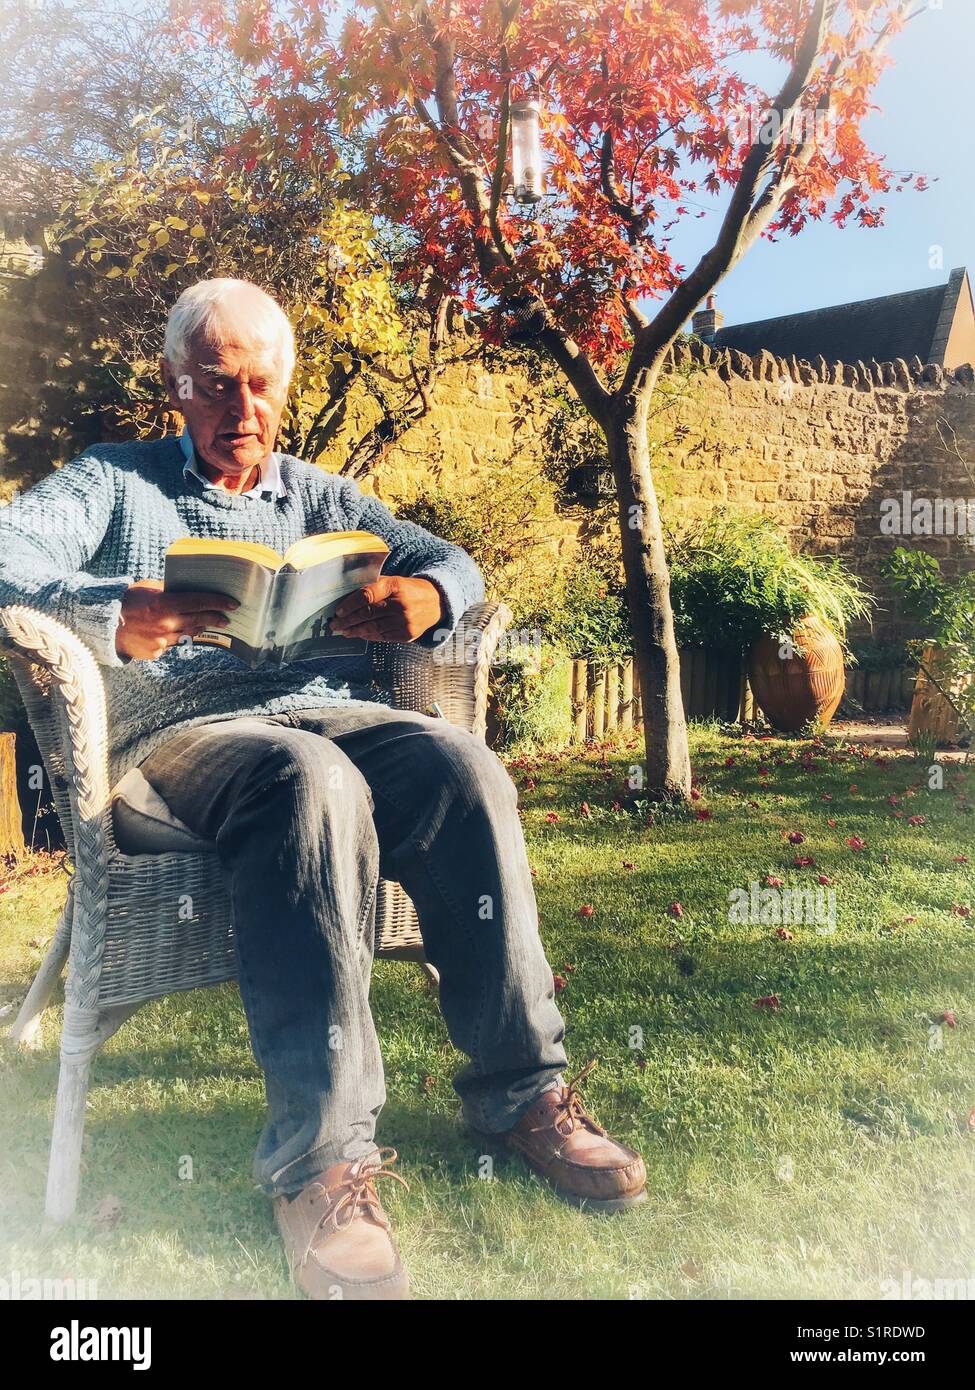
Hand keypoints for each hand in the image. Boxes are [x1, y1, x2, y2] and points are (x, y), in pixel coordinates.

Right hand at [116, 579, 238, 660]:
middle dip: (215, 618)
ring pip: (188, 634)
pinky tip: (172, 632)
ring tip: (203, 622)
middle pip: (199, 620)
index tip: (232, 604)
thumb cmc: (126, 601)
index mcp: (165, 604)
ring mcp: (162, 641)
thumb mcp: (148, 588)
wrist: (104, 624)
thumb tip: (189, 591)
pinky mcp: (157, 652)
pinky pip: (172, 644)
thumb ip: (169, 591)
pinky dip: (174, 637)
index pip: (200, 602)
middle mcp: (167, 623)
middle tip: (225, 618)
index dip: (219, 603)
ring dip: (197, 628)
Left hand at [330, 576, 443, 643]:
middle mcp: (400, 604)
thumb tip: (347, 599)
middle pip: (367, 614)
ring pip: (373, 628)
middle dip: (348, 621)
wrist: (436, 602)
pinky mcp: (407, 634)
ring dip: (355, 631)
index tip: (338, 611)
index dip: (349, 604)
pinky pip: (382, 637)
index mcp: (395, 585)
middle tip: (335, 624)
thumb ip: (374, 587)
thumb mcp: (394, 581)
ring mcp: (405, 621)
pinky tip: (359, 634)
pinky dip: (368, 636)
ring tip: (344, 631)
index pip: (366, 595)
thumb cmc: (409, 590)